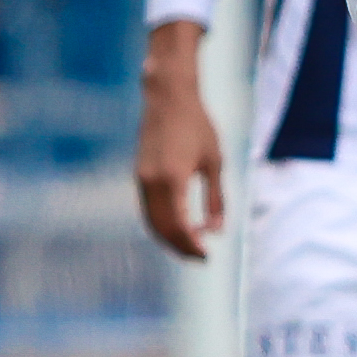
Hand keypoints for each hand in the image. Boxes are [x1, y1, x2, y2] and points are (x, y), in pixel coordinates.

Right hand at [136, 23, 225, 258]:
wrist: (169, 98)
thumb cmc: (198, 126)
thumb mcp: (215, 162)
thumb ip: (216, 198)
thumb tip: (217, 230)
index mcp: (173, 179)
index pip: (180, 226)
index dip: (193, 245)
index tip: (208, 256)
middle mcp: (152, 182)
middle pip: (162, 229)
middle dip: (181, 247)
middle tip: (201, 258)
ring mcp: (142, 178)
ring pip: (151, 221)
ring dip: (169, 238)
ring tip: (191, 247)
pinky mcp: (139, 174)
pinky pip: (147, 209)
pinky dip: (161, 223)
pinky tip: (178, 227)